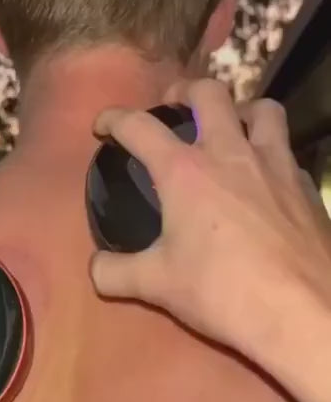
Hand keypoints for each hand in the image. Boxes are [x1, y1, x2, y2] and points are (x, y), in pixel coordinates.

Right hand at [90, 79, 330, 356]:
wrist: (301, 310)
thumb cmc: (222, 292)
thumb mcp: (158, 285)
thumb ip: (116, 273)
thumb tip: (95, 268)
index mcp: (186, 172)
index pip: (140, 127)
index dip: (114, 119)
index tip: (103, 126)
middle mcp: (231, 154)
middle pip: (209, 93)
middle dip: (185, 90)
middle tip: (174, 106)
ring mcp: (276, 165)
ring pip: (263, 110)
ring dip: (241, 110)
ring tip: (231, 128)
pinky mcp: (306, 186)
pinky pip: (288, 152)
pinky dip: (272, 154)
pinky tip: (266, 181)